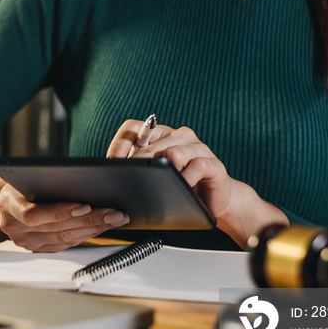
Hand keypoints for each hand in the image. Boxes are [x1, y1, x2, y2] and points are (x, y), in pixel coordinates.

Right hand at [0, 184, 129, 251]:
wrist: (12, 196)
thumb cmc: (24, 181)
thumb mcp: (31, 174)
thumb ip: (50, 180)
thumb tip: (85, 182)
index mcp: (8, 205)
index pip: (33, 214)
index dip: (60, 212)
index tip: (85, 206)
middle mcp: (14, 227)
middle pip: (56, 227)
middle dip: (90, 220)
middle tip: (113, 213)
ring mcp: (25, 241)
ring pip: (64, 238)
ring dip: (94, 228)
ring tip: (114, 219)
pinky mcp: (38, 248)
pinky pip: (65, 244)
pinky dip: (86, 235)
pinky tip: (102, 227)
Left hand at [106, 120, 288, 246]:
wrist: (216, 201)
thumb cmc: (182, 188)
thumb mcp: (156, 177)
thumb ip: (139, 170)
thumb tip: (112, 177)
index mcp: (161, 135)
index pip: (134, 127)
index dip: (120, 143)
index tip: (111, 162)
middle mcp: (179, 136)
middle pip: (150, 145)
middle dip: (136, 165)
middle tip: (130, 180)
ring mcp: (198, 147)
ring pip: (172, 153)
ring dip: (163, 172)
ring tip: (160, 186)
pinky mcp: (213, 163)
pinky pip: (197, 166)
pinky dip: (186, 180)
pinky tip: (183, 189)